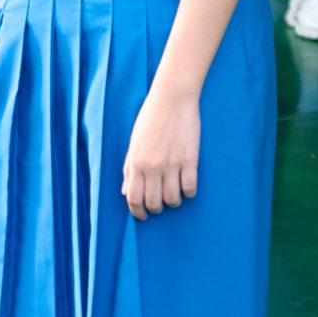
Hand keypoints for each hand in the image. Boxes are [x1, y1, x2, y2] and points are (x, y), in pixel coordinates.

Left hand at [121, 86, 200, 218]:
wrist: (172, 100)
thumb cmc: (150, 120)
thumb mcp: (134, 144)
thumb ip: (129, 168)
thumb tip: (126, 191)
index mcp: (136, 162)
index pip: (133, 198)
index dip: (137, 211)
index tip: (142, 215)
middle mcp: (152, 166)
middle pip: (154, 202)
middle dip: (156, 208)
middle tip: (159, 205)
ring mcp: (172, 164)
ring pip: (173, 199)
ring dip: (173, 201)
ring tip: (173, 195)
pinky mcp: (191, 160)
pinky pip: (190, 189)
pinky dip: (189, 192)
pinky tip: (187, 186)